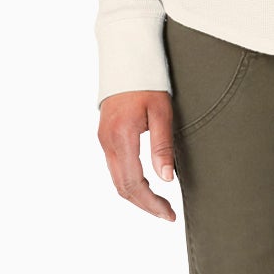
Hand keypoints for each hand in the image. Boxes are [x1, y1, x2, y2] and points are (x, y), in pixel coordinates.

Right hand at [97, 89, 178, 220]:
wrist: (126, 59)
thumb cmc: (148, 82)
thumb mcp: (162, 112)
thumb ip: (162, 146)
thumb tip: (167, 178)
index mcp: (122, 138)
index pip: (135, 184)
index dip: (152, 203)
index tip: (169, 214)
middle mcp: (108, 142)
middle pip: (123, 188)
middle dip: (145, 205)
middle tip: (167, 214)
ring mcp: (103, 140)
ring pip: (117, 180)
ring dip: (137, 195)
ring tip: (159, 203)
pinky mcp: (105, 136)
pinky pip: (115, 168)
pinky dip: (130, 181)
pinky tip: (147, 183)